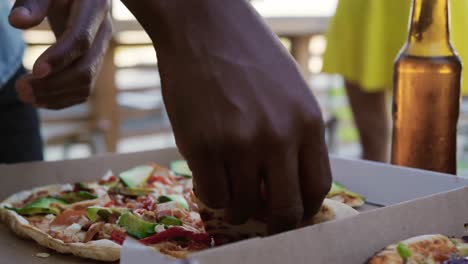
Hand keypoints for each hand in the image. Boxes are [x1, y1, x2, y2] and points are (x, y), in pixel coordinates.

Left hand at [9, 0, 111, 109]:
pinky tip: (39, 100)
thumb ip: (32, 2)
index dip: (60, 57)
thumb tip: (17, 22)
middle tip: (20, 90)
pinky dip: (63, 99)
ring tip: (25, 96)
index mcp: (95, 8)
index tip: (35, 71)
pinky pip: (85, 88)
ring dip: (56, 95)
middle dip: (54, 84)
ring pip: (87, 83)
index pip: (81, 39)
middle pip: (86, 68)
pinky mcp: (95, 62)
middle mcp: (104, 31)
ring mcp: (102, 49)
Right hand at [121, 0, 331, 233]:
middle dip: (274, 222)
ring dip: (236, 205)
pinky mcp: (203, 145)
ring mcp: (241, 143)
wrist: (204, 25)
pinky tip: (208, 175)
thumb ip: (296, 135)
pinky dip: (211, 193)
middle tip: (259, 214)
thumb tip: (287, 178)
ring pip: (244, 206)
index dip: (303, 208)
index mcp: (307, 122)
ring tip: (228, 186)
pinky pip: (213, 194)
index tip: (289, 210)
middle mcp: (279, 137)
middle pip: (286, 209)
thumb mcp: (290, 92)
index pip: (317, 187)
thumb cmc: (248, 55)